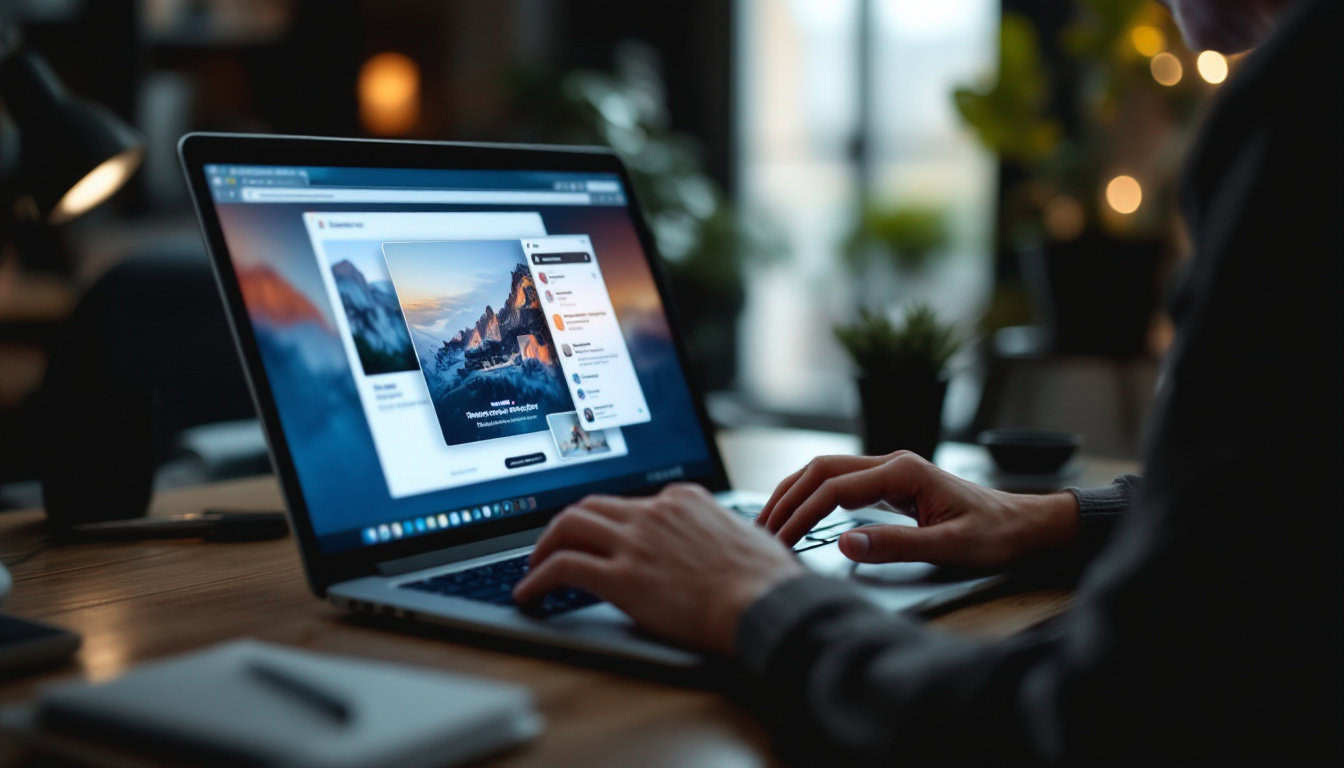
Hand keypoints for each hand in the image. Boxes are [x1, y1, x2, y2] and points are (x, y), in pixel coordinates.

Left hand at [513, 483, 804, 653]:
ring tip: (534, 567)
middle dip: (567, 526)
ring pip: (568, 526)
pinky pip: (563, 567)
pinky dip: (538, 577)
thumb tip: (719, 545)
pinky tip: (529, 593)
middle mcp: (654, 511)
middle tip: (554, 546)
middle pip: (591, 506)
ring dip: (544, 546)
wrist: (766, 604)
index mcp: (684, 500)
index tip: (600, 538)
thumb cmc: (767, 582)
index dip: (608, 522)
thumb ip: (718, 533)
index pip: (631, 502)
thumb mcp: (745, 537)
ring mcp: (636, 541)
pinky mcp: (622, 576)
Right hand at [756, 451, 1079, 568]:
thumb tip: (845, 543)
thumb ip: (895, 545)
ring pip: (826, 472)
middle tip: (761, 531)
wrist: (1024, 526)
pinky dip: (813, 497)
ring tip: (770, 523)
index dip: (803, 515)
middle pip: (820, 470)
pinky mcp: (890, 484)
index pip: (835, 488)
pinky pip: (840, 484)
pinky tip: (800, 516)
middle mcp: (892, 462)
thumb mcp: (948, 547)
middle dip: (786, 498)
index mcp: (903, 471)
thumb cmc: (994, 535)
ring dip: (795, 494)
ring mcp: (890, 471)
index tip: (781, 541)